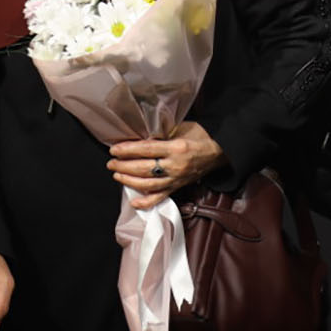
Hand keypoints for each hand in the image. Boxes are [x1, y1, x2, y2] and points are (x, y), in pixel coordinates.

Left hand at [108, 120, 227, 208]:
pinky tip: (133, 201)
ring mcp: (176, 179)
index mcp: (175, 148)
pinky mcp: (178, 187)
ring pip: (148, 184)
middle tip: (111, 163)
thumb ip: (161, 134)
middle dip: (124, 166)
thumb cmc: (199, 136)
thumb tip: (139, 138)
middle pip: (143, 168)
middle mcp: (175, 166)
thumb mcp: (180, 128)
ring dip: (129, 181)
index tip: (114, 150)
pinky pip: (160, 197)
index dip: (128, 150)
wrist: (219, 151)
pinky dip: (146, 202)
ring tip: (117, 176)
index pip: (146, 150)